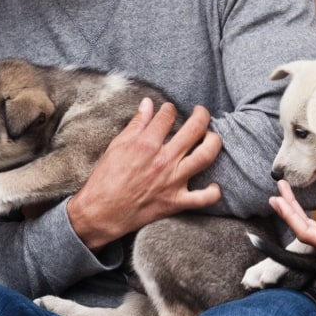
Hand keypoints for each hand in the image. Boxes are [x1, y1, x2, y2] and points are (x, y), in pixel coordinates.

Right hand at [68, 98, 222, 249]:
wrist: (100, 212)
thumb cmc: (105, 179)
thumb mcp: (117, 146)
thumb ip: (136, 124)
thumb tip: (148, 103)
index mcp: (146, 144)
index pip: (167, 116)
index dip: (170, 109)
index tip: (169, 110)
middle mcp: (163, 160)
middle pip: (194, 129)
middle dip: (201, 115)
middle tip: (201, 112)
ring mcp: (172, 181)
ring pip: (206, 156)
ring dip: (214, 142)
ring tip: (212, 137)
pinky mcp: (175, 202)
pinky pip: (203, 198)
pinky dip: (213, 192)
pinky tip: (214, 185)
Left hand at [270, 179, 315, 261]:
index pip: (305, 232)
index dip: (289, 215)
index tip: (277, 197)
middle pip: (304, 228)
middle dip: (289, 209)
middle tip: (277, 190)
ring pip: (312, 227)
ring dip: (297, 211)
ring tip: (285, 195)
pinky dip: (310, 214)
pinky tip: (306, 207)